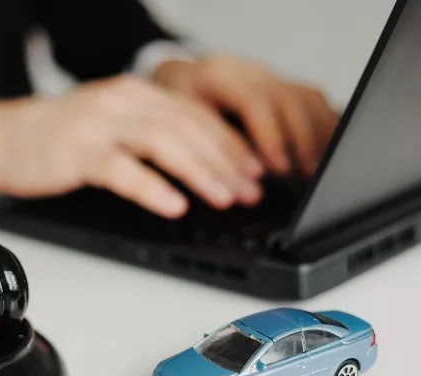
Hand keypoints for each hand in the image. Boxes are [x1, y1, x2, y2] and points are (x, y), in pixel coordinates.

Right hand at [0, 75, 267, 217]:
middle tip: (250, 190)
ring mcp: (98, 125)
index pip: (196, 113)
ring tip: (225, 198)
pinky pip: (122, 169)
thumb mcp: (110, 127)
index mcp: (134, 93)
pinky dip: (152, 188)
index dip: (231, 142)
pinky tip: (174, 205)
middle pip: (187, 126)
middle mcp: (120, 101)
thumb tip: (201, 164)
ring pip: (163, 142)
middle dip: (226, 160)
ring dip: (200, 172)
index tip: (256, 171)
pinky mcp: (76, 152)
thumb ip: (149, 135)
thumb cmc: (55, 139)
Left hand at [153, 55, 339, 175]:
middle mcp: (249, 71)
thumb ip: (202, 144)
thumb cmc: (174, 107)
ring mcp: (269, 76)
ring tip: (317, 169)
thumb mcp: (176, 123)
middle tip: (305, 174)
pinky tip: (326, 150)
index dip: (270, 137)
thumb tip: (226, 179)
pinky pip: (312, 100)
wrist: (179, 81)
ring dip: (317, 135)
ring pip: (306, 98)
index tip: (278, 169)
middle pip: (287, 100)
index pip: (254, 102)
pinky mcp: (282, 85)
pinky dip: (323, 125)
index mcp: (219, 75)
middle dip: (300, 141)